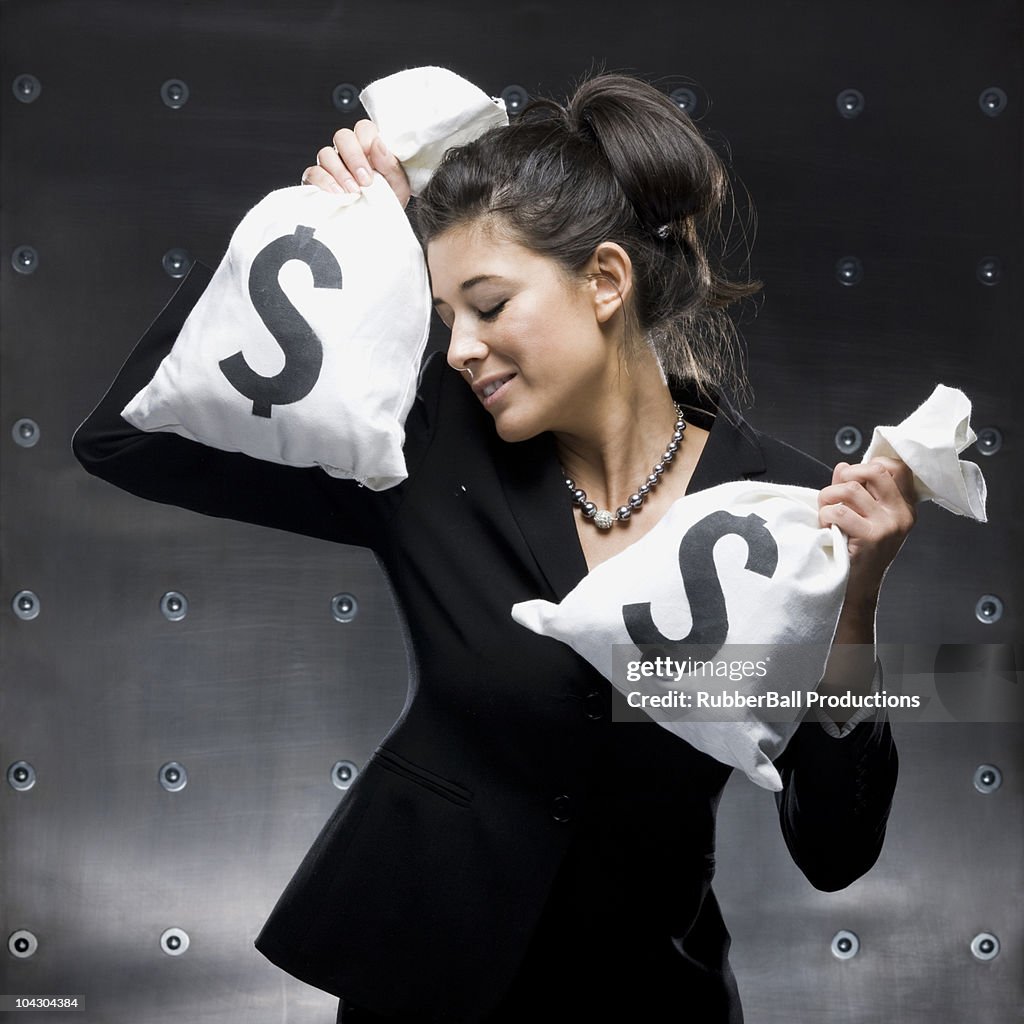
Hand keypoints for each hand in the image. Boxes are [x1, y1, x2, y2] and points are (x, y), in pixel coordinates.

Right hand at [301, 120, 410, 207]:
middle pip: (342, 136)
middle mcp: (346, 153)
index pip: (363, 129)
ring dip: (341, 172)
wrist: (377, 227)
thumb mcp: (398, 186)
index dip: (367, 140)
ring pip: (326, 153)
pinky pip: (313, 172)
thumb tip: (378, 144)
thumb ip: (391, 164)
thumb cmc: (388, 203)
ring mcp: (330, 166)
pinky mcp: (316, 182)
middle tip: (365, 181)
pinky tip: (338, 194)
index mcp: (368, 149)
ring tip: (353, 192)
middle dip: (354, 157)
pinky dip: (325, 182)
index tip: (375, 164)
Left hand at [818, 456, 917, 605]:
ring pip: (850, 489)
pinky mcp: (873, 536)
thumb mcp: (861, 516)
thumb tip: (843, 466)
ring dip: (828, 497)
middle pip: (875, 470)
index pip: (896, 467)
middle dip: (847, 475)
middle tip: (835, 493)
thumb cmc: (857, 551)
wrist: (857, 589)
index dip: (867, 465)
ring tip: (826, 513)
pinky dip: (825, 515)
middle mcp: (901, 514)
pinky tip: (827, 527)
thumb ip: (853, 489)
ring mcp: (889, 525)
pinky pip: (840, 511)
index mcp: (904, 506)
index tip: (851, 479)